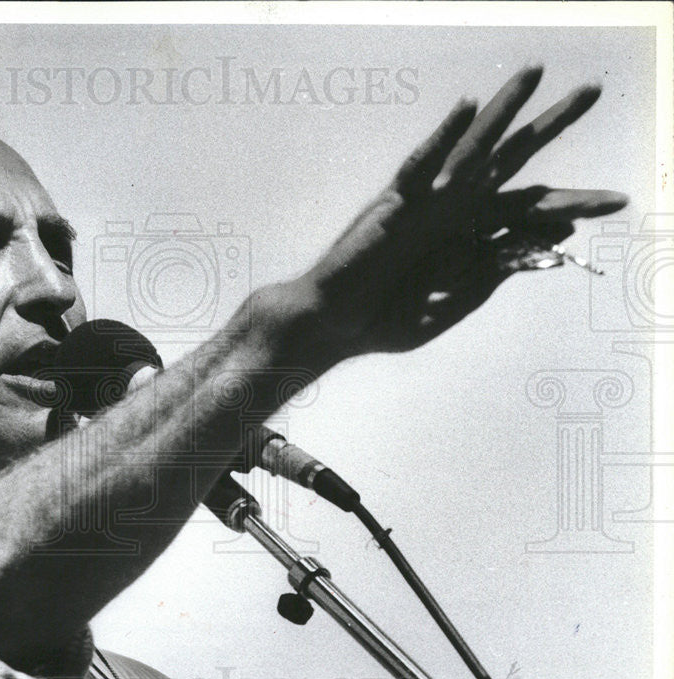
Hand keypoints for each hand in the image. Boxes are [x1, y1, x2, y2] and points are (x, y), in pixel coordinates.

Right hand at [299, 65, 627, 359]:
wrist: (338, 326)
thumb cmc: (388, 319)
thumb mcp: (455, 303)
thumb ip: (498, 268)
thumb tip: (556, 232)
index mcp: (472, 236)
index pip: (532, 208)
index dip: (574, 202)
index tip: (618, 200)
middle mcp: (455, 210)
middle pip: (512, 162)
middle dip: (550, 126)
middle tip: (591, 92)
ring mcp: (427, 202)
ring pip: (472, 150)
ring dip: (502, 112)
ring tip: (533, 75)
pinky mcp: (396, 203)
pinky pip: (423, 164)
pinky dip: (444, 137)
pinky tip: (467, 109)